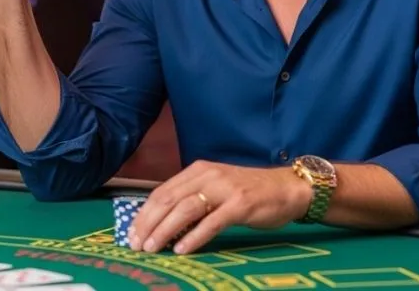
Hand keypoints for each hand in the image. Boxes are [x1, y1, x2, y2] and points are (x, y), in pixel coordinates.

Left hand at [128, 161, 311, 254]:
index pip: (162, 191)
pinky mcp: (241, 204)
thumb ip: (191, 198)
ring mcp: (224, 189)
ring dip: (165, 230)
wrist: (287, 188)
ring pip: (186, 209)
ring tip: (152, 248)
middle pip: (169, 199)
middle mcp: (208, 175)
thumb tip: (160, 222)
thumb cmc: (248, 191)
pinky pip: (212, 222)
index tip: (131, 233)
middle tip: (136, 245)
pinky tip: (182, 249)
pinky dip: (195, 236)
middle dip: (149, 223)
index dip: (144, 213)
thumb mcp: (215, 188)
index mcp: (198, 170)